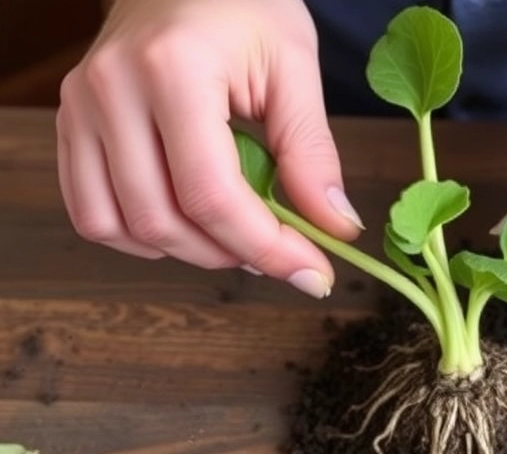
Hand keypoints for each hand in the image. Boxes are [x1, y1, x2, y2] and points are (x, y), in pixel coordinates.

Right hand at [56, 0, 364, 297]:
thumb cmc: (246, 5)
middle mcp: (111, 90)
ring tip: (238, 238)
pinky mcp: (71, 123)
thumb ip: (313, 154)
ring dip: (186, 251)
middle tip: (286, 255)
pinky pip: (91, 211)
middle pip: (162, 219)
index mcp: (172, 69)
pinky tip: (187, 225)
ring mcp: (80, 107)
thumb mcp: (295, 69)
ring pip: (119, 225)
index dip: (267, 248)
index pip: (211, 193)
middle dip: (233, 254)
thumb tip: (335, 229)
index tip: (313, 274)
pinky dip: (141, 236)